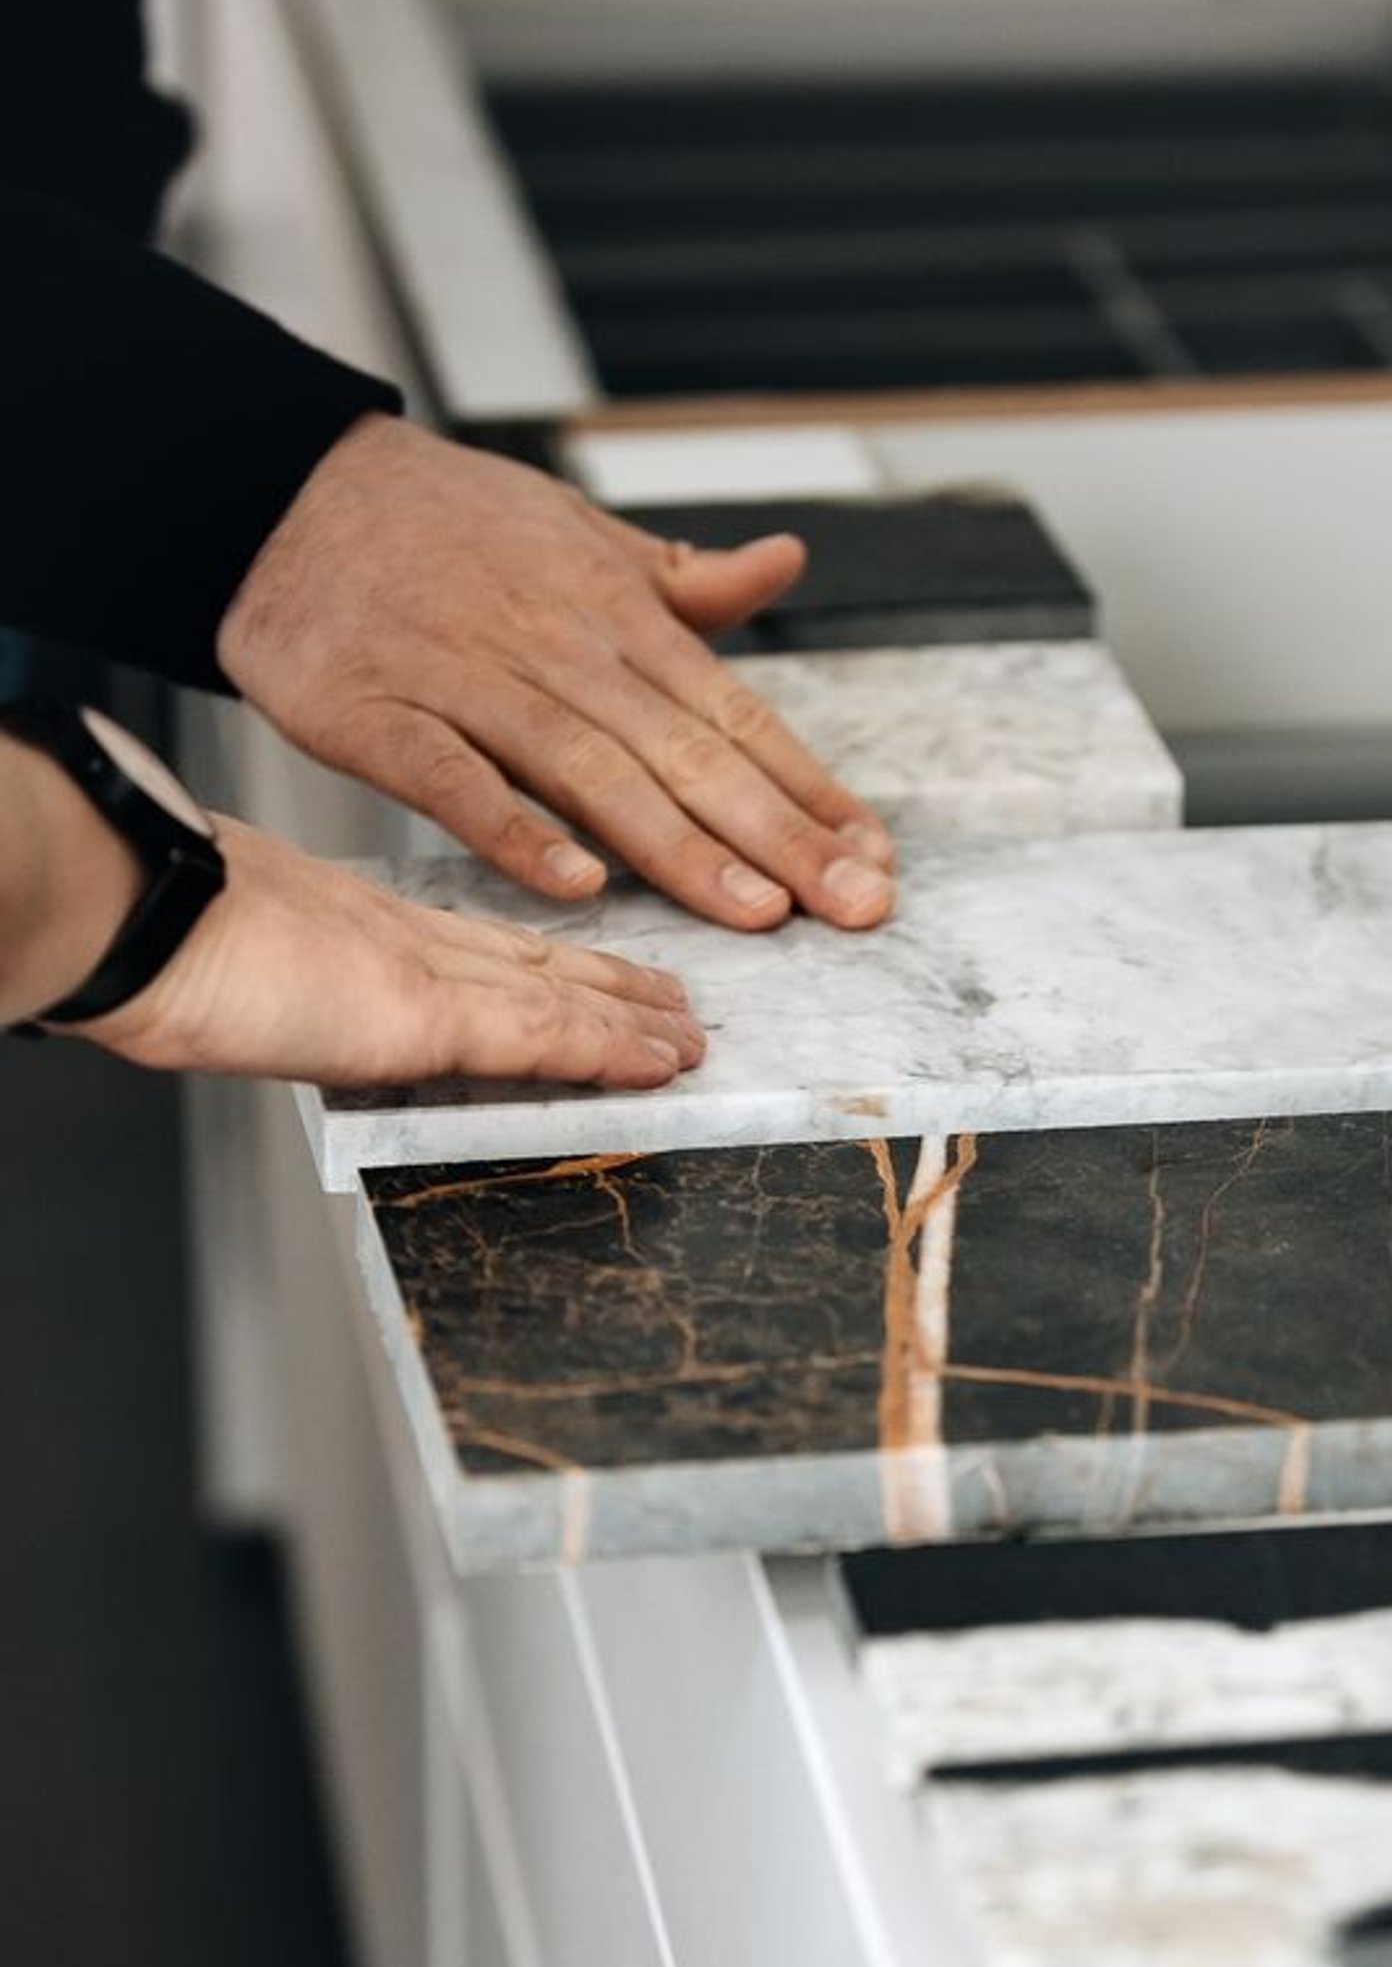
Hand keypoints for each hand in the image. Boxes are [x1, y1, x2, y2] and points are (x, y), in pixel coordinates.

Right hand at [71, 815, 706, 1088]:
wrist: (126, 911)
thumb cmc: (148, 929)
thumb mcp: (228, 951)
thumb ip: (278, 972)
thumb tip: (254, 992)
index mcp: (361, 930)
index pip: (482, 948)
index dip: (550, 963)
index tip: (600, 972)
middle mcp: (407, 943)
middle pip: (537, 965)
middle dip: (613, 987)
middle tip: (677, 1002)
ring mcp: (422, 972)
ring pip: (557, 995)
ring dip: (632, 1021)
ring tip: (691, 1038)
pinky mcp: (426, 1009)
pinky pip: (539, 1031)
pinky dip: (606, 1046)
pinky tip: (659, 1056)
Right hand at [215, 415, 895, 931]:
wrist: (285, 490)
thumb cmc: (447, 525)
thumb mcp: (578, 530)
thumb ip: (682, 578)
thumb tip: (785, 562)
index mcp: (616, 611)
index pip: (734, 714)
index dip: (807, 790)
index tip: (871, 858)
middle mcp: (559, 647)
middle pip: (684, 753)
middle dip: (777, 835)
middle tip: (851, 905)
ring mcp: (469, 681)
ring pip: (591, 772)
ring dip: (677, 848)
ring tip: (754, 911)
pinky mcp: (379, 713)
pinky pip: (454, 779)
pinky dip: (512, 828)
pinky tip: (576, 881)